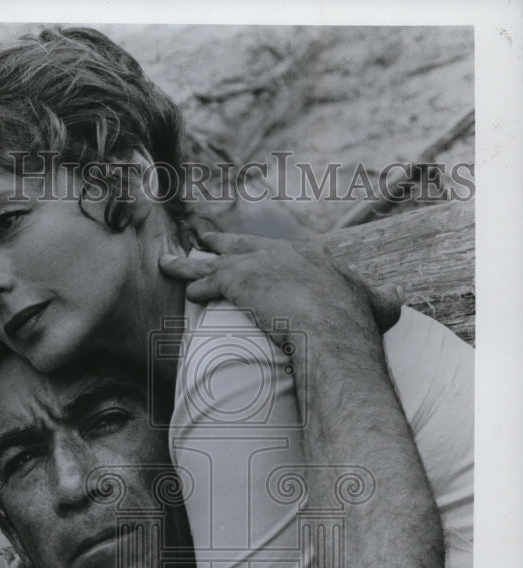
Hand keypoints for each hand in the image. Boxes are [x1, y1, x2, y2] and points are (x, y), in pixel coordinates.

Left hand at [160, 232, 403, 348]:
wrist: (332, 329)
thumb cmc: (354, 322)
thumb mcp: (375, 305)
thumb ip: (382, 299)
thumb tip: (399, 298)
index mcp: (308, 257)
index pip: (277, 249)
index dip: (259, 250)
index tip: (249, 249)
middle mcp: (281, 253)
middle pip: (241, 245)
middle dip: (219, 243)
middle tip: (201, 239)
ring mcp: (257, 264)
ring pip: (214, 262)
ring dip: (190, 264)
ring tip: (169, 261)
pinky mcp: (237, 280)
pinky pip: (209, 284)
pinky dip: (197, 288)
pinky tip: (188, 293)